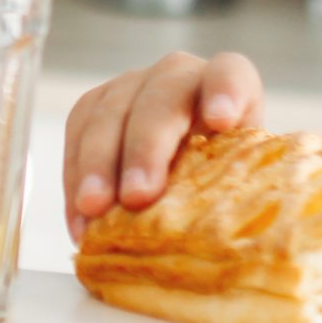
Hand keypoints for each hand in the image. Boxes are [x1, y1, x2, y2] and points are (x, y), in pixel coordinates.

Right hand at [62, 51, 263, 243]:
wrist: (192, 183)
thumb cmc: (227, 185)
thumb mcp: (246, 184)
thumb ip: (247, 197)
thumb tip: (243, 249)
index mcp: (230, 87)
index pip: (231, 73)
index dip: (225, 91)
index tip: (221, 121)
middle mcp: (179, 78)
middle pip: (161, 97)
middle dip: (145, 146)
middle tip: (137, 196)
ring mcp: (132, 87)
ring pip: (109, 110)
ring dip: (96, 163)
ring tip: (92, 210)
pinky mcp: (96, 107)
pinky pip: (77, 130)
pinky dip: (74, 177)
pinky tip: (80, 220)